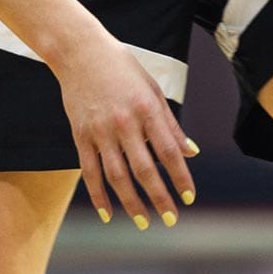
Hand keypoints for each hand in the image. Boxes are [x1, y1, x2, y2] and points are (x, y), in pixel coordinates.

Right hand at [53, 27, 195, 229]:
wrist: (81, 52)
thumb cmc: (123, 69)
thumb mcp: (153, 90)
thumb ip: (171, 124)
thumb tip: (192, 152)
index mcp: (147, 109)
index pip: (169, 151)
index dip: (180, 177)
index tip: (189, 197)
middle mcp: (124, 122)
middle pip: (144, 169)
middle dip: (160, 197)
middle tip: (172, 219)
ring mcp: (100, 131)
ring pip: (116, 176)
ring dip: (131, 202)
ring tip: (144, 222)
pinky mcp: (81, 135)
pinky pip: (90, 172)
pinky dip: (99, 195)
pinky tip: (108, 214)